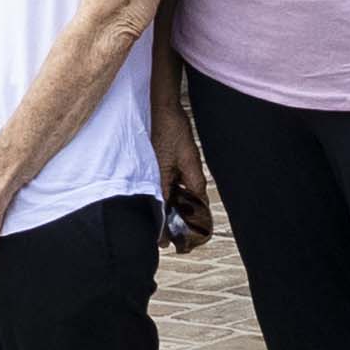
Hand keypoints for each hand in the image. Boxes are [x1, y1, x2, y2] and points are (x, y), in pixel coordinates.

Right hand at [156, 97, 215, 255]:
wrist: (160, 106)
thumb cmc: (172, 128)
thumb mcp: (190, 157)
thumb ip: (195, 182)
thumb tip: (201, 203)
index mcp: (157, 177)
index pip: (158, 211)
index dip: (163, 228)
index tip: (167, 243)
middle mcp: (148, 176)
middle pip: (156, 206)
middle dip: (165, 221)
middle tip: (176, 235)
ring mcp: (148, 169)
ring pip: (158, 195)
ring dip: (167, 206)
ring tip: (180, 218)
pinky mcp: (151, 163)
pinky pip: (158, 183)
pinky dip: (167, 192)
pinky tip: (177, 195)